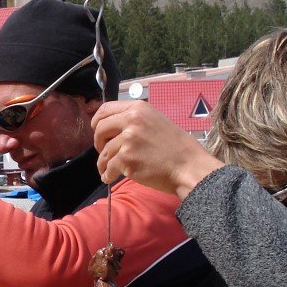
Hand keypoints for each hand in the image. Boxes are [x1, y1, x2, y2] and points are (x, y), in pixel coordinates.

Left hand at [91, 100, 223, 199]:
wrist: (189, 166)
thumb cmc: (176, 147)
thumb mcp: (156, 122)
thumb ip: (135, 121)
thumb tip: (112, 127)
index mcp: (138, 108)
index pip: (105, 109)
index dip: (97, 122)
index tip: (97, 131)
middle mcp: (131, 120)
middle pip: (99, 129)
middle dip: (98, 142)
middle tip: (104, 151)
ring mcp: (128, 139)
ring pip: (104, 152)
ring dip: (104, 163)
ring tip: (108, 169)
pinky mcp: (126, 158)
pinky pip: (108, 167)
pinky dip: (107, 175)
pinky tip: (109, 178)